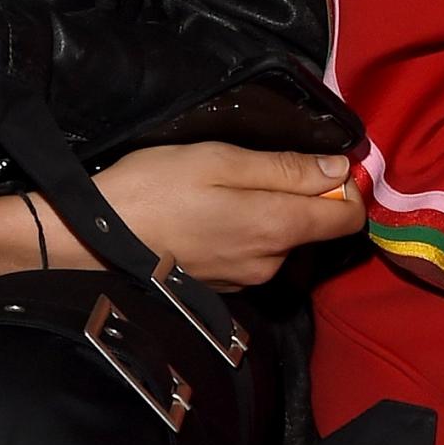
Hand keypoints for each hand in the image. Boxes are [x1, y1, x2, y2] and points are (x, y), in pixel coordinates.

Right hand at [0, 143, 362, 282]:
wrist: (93, 237)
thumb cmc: (153, 187)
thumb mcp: (219, 160)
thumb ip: (284, 168)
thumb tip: (340, 169)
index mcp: (277, 228)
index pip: (350, 216)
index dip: (345, 184)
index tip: (317, 159)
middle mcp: (271, 264)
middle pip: (316, 227)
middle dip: (303, 194)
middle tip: (258, 163)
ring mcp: (247, 279)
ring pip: (283, 240)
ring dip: (270, 212)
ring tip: (227, 186)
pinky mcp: (223, 286)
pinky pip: (254, 254)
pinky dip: (246, 231)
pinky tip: (210, 212)